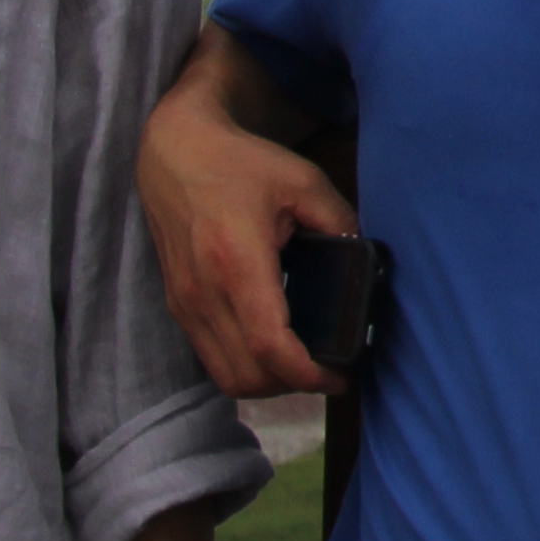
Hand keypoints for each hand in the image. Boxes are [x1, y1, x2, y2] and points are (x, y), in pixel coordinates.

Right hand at [139, 71, 356, 396]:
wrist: (175, 153)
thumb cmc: (240, 164)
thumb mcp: (302, 180)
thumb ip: (338, 220)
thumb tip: (364, 258)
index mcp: (238, 262)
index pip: (269, 345)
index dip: (306, 374)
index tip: (338, 376)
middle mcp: (205, 293)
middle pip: (247, 375)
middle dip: (291, 386)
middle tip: (326, 371)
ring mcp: (186, 304)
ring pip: (225, 375)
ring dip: (265, 383)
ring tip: (301, 365)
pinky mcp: (178, 305)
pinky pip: (211, 358)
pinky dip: (243, 366)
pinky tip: (270, 349)